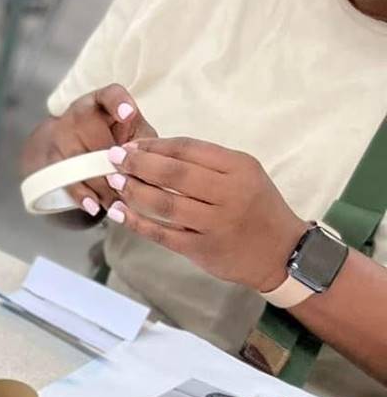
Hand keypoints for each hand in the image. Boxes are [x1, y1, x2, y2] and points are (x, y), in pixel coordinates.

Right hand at [29, 84, 157, 216]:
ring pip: (81, 162)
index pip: (110, 95)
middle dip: (115, 165)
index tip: (128, 114)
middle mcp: (79, 113)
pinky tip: (95, 206)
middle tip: (132, 185)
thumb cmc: (111, 137)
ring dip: (102, 186)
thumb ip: (146, 144)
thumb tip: (155, 167)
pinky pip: (65, 179)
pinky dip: (82, 195)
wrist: (67, 142)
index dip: (119, 103)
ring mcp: (61, 134)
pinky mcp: (50, 158)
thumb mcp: (132, 133)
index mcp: (103, 101)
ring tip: (120, 202)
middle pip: (95, 137)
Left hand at [103, 136, 304, 291]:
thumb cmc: (258, 208)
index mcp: (238, 167)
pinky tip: (120, 213)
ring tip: (114, 182)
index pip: (188, 149)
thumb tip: (159, 153)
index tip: (133, 144)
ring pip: (165, 204)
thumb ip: (208, 164)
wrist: (282, 252)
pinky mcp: (202, 249)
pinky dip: (137, 223)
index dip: (156, 146)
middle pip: (173, 175)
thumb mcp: (245, 174)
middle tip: (114, 158)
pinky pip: (163, 234)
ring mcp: (214, 223)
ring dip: (134, 191)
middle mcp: (228, 193)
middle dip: (138, 164)